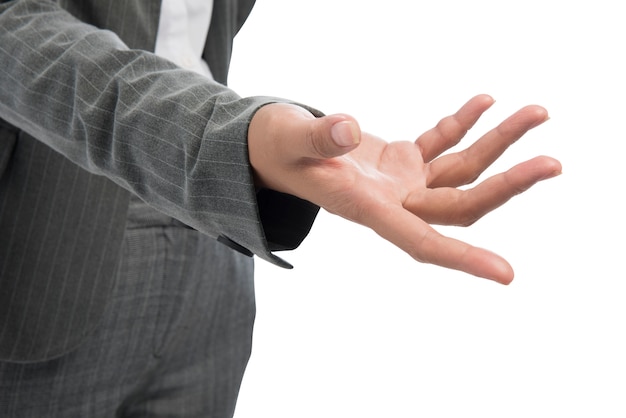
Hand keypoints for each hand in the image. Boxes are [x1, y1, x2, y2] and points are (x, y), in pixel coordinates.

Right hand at [248, 95, 561, 283]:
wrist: (274, 148)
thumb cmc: (273, 149)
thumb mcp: (287, 140)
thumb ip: (316, 138)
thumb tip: (345, 129)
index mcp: (364, 207)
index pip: (419, 240)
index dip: (460, 259)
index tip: (505, 274)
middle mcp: (390, 201)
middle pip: (458, 204)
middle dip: (506, 185)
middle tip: (552, 162)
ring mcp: (398, 182)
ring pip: (459, 172)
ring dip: (498, 144)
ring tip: (537, 113)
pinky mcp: (399, 162)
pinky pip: (439, 146)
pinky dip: (461, 126)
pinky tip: (484, 103)